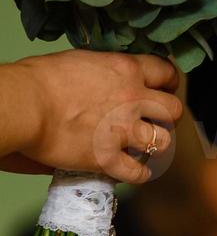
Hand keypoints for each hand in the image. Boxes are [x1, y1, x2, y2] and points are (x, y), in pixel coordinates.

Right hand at [2, 51, 182, 184]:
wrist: (23, 105)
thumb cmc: (40, 80)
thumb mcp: (81, 61)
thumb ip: (106, 71)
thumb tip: (112, 79)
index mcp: (125, 70)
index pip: (166, 72)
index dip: (170, 81)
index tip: (167, 87)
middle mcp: (133, 100)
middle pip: (174, 110)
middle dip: (167, 116)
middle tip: (156, 120)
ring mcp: (124, 131)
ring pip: (164, 142)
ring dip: (155, 145)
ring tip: (143, 145)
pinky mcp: (110, 158)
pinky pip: (139, 173)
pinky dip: (138, 174)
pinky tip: (132, 170)